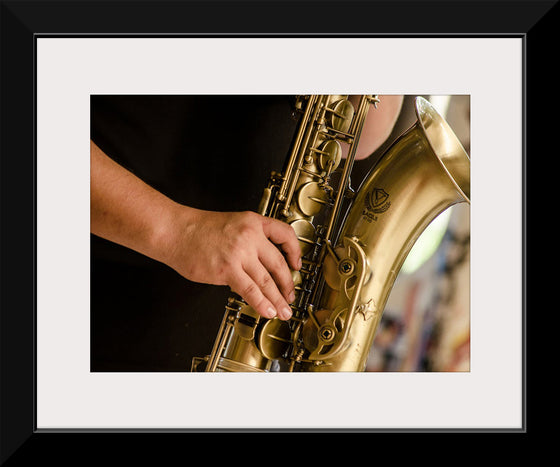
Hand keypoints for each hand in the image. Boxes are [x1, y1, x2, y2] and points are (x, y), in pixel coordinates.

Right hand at [162, 208, 301, 320]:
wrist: (174, 231)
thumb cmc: (196, 229)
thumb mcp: (231, 224)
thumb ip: (248, 241)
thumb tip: (260, 266)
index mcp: (253, 222)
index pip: (285, 234)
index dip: (295, 252)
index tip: (296, 264)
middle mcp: (250, 236)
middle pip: (278, 263)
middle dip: (287, 284)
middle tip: (290, 297)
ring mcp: (239, 253)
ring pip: (266, 280)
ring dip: (277, 299)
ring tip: (283, 310)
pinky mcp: (227, 269)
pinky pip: (250, 289)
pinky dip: (261, 302)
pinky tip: (267, 310)